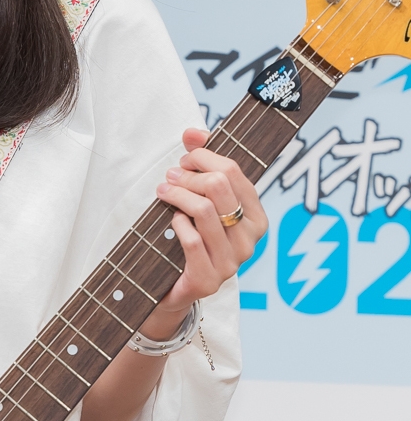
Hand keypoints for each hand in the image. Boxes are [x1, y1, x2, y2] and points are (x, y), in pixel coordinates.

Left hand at [144, 126, 266, 339]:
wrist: (176, 288)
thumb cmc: (193, 238)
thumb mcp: (202, 201)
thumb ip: (203, 165)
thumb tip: (192, 133)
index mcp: (257, 218)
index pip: (234, 172)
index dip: (204, 158)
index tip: (185, 159)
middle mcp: (250, 241)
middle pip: (218, 187)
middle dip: (189, 174)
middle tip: (170, 175)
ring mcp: (232, 263)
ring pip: (203, 211)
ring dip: (177, 194)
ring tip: (163, 190)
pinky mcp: (209, 280)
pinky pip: (191, 240)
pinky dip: (178, 224)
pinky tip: (172, 220)